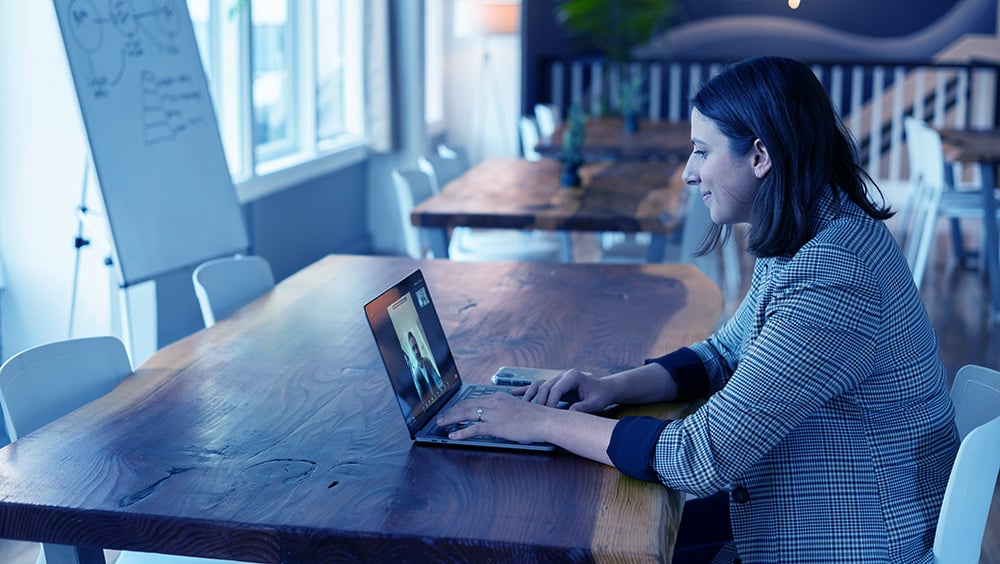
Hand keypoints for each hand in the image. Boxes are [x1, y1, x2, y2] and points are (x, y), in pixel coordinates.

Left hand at [436, 393, 554, 443]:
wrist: (544, 420)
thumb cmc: (535, 417)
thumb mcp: (517, 409)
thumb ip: (505, 411)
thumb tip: (498, 418)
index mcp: (498, 397)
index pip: (474, 400)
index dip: (460, 405)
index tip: (452, 409)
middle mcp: (493, 403)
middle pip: (466, 405)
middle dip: (451, 411)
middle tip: (441, 417)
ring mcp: (493, 414)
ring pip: (466, 414)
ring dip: (451, 419)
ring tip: (441, 424)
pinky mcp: (495, 426)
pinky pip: (473, 429)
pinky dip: (461, 432)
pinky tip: (453, 436)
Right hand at [516, 369, 616, 412]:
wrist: (603, 389)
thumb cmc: (600, 396)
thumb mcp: (595, 403)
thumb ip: (583, 407)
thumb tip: (570, 413)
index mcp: (572, 376)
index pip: (556, 388)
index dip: (550, 402)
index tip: (547, 415)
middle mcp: (562, 374)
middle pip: (545, 387)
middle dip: (539, 401)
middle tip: (535, 416)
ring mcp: (556, 377)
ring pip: (538, 384)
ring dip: (529, 394)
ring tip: (520, 405)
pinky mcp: (553, 383)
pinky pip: (537, 385)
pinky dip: (526, 390)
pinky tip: (514, 394)